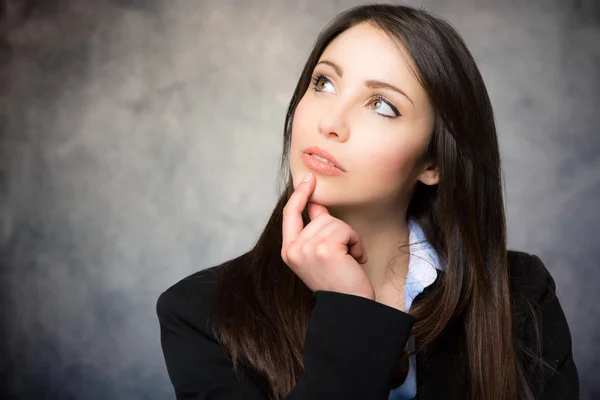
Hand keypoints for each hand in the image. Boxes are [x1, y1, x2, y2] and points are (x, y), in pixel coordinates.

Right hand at [281, 172, 374, 299]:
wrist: (349, 308)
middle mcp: (293, 249)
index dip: (300, 195)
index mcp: (288, 251)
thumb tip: (317, 205)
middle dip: (339, 231)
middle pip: (320, 216)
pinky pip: (345, 230)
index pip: (290, 214)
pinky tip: (355, 260)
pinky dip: (356, 243)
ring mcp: (307, 249)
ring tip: (349, 260)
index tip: (309, 179)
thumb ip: (315, 230)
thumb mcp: (319, 254)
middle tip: (344, 256)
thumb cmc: (338, 282)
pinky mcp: (324, 249)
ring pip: (335, 222)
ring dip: (349, 238)